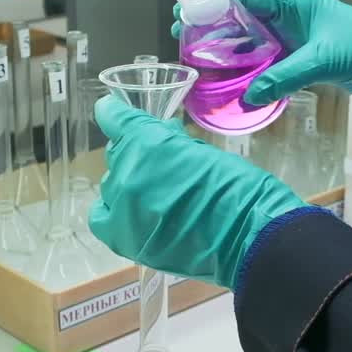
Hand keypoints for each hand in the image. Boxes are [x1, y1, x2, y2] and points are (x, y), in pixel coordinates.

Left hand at [88, 96, 307, 288]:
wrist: (250, 238)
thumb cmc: (239, 189)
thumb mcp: (205, 150)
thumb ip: (174, 143)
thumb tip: (162, 135)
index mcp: (148, 142)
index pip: (113, 118)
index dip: (116, 115)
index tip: (117, 114)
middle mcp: (127, 171)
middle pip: (117, 155)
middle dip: (136, 155)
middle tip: (163, 166)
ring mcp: (123, 207)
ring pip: (111, 185)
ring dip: (130, 184)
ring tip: (158, 196)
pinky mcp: (124, 238)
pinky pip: (102, 219)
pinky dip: (112, 213)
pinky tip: (131, 214)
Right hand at [174, 0, 351, 122]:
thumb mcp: (324, 60)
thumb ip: (283, 77)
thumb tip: (246, 97)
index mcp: (297, 3)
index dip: (215, 3)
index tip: (186, 14)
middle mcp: (294, 17)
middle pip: (246, 19)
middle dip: (217, 30)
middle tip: (184, 42)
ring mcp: (299, 39)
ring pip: (257, 43)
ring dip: (233, 53)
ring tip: (201, 64)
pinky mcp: (307, 60)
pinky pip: (272, 63)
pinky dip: (254, 72)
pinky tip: (236, 84)